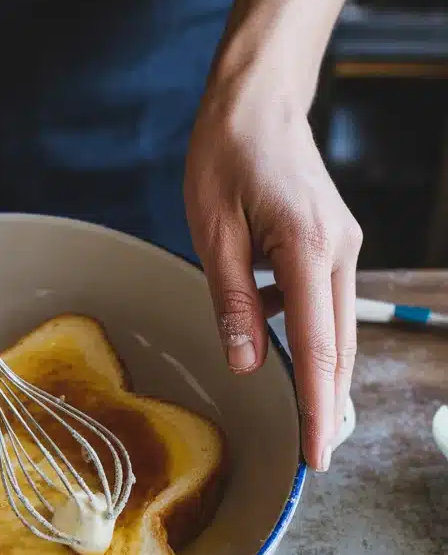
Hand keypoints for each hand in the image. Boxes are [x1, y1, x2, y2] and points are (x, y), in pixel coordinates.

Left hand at [184, 76, 361, 471]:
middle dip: (328, 404)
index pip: (319, 348)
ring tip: (298, 413)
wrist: (258, 101)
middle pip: (340, 347)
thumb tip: (246, 364)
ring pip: (336, 327)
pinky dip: (304, 330)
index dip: (317, 408)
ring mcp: (342, 244)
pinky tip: (268, 331)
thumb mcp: (212, 231)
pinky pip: (322, 300)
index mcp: (306, 248)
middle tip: (315, 453)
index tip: (318, 453)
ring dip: (319, 371)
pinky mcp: (333, 240)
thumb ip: (231, 301)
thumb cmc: (226, 156)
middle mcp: (338, 250)